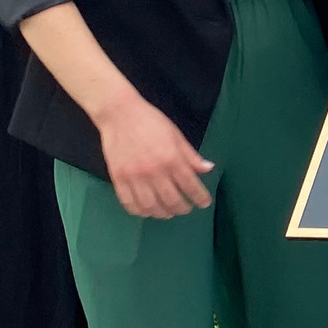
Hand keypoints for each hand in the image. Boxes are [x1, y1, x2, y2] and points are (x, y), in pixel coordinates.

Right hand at [96, 94, 214, 218]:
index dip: (200, 197)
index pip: (190, 185)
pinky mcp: (118, 178)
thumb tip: (208, 169)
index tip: (204, 203)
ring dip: (162, 213)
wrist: (119, 113)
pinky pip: (129, 203)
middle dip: (183, 208)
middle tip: (186, 208)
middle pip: (172, 200)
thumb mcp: (176, 135)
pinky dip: (140, 211)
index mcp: (171, 158)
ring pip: (151, 206)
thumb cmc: (151, 121)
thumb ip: (191, 155)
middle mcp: (154, 171)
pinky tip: (147, 210)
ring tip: (168, 212)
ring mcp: (134, 176)